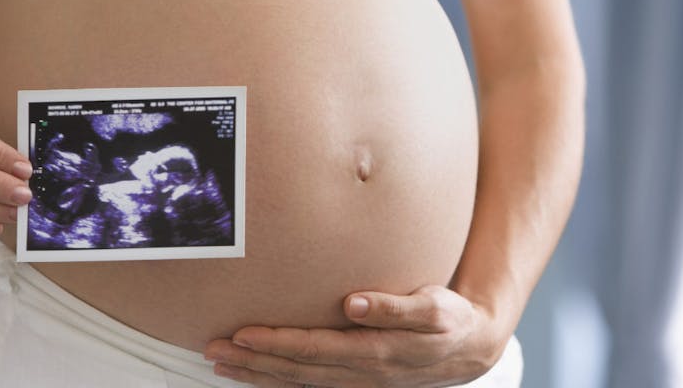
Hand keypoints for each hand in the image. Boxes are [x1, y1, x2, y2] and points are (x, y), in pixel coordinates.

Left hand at [204, 285, 509, 387]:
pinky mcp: (358, 382)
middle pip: (297, 370)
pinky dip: (280, 383)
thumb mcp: (434, 307)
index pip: (315, 350)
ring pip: (299, 383)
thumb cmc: (449, 320)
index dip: (277, 343)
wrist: (470, 350)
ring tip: (222, 364)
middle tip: (213, 349)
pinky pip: (311, 387)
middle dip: (253, 361)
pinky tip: (257, 376)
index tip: (243, 334)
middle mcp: (362, 374)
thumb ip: (395, 306)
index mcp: (377, 354)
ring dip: (258, 375)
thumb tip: (353, 303)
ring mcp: (359, 383)